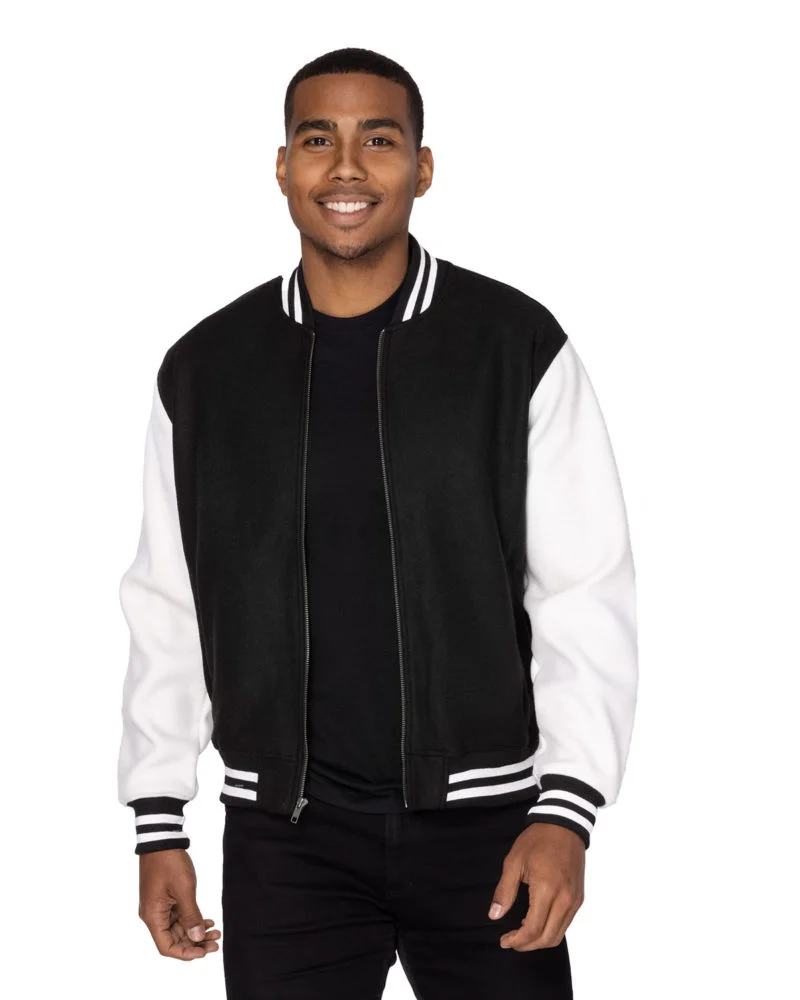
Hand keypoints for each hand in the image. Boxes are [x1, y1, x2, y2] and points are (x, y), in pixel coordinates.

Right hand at [138, 849, 220, 959]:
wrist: (162, 840)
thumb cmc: (169, 862)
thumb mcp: (184, 889)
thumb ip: (191, 916)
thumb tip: (197, 939)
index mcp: (152, 916)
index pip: (166, 947)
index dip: (185, 953)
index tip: (203, 953)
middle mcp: (153, 915)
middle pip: (174, 939)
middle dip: (195, 943)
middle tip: (216, 943)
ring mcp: (159, 907)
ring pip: (178, 928)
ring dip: (196, 932)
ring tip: (216, 933)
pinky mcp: (165, 899)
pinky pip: (179, 916)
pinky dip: (193, 920)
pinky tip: (208, 921)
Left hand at [488, 823, 584, 950]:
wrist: (564, 825)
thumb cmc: (537, 840)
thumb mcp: (514, 861)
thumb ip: (504, 891)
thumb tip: (494, 915)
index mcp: (547, 889)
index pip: (533, 929)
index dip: (517, 940)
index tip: (503, 941)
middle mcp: (565, 899)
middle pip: (547, 938)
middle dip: (527, 945)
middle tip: (510, 941)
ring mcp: (574, 900)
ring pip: (558, 935)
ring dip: (539, 940)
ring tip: (521, 933)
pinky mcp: (579, 898)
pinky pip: (565, 924)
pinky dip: (550, 930)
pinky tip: (536, 921)